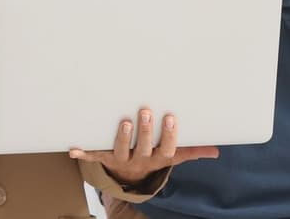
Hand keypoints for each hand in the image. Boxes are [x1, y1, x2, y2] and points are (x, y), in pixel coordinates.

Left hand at [69, 108, 218, 185]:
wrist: (129, 176)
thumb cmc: (154, 156)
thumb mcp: (174, 156)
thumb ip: (193, 150)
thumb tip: (216, 151)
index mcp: (158, 158)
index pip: (167, 149)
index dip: (168, 135)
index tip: (170, 117)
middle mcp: (140, 160)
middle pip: (144, 147)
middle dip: (145, 131)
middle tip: (146, 112)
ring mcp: (121, 159)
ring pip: (121, 150)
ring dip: (122, 137)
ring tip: (124, 121)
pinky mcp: (104, 157)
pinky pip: (94, 157)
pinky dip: (83, 153)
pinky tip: (73, 149)